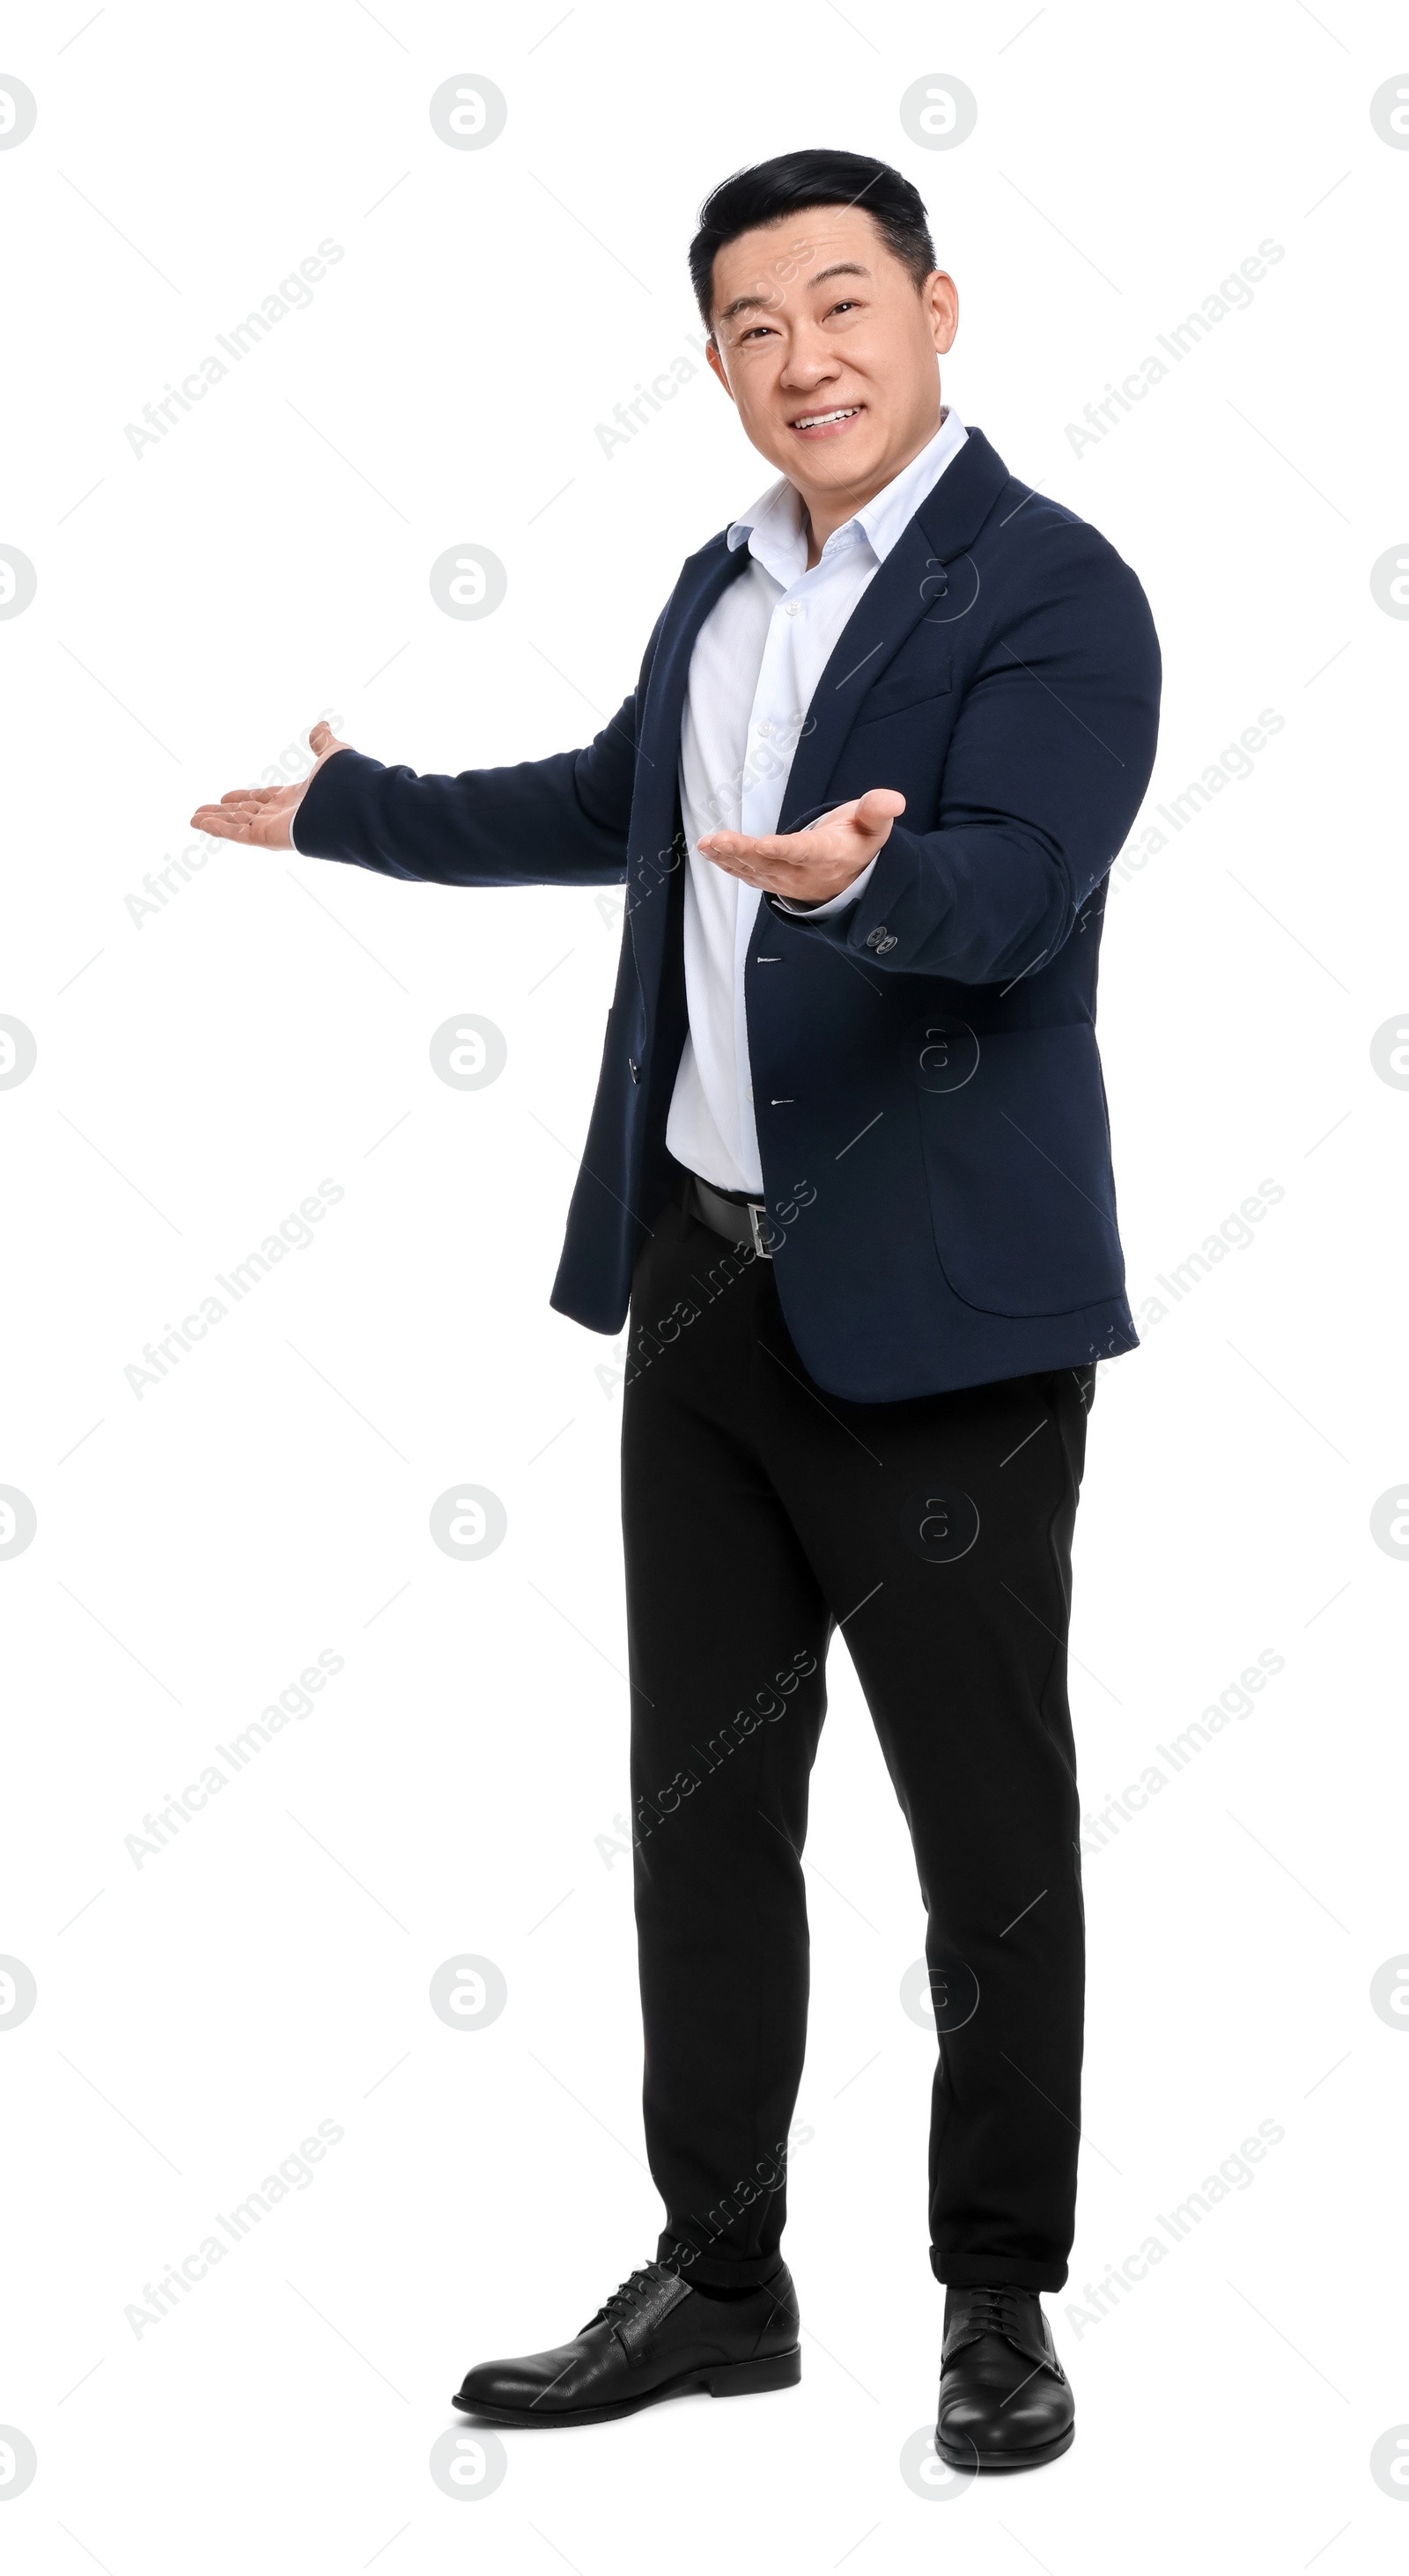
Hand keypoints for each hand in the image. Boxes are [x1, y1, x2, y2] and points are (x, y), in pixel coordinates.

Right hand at [188, 719, 352, 848]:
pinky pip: (239, 834)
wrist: (352, 807)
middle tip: (202, 811)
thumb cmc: (345, 783)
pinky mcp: (269, 837)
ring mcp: (275, 828)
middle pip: (246, 813)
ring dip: (215, 821)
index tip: (226, 796)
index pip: (262, 798)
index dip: (244, 797)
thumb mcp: (331, 755)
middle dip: (224, 812)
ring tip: (193, 819)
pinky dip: (219, 829)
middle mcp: (284, 816)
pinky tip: (201, 823)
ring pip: (238, 824)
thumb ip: (322, 743)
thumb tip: (322, 726)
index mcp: (296, 799)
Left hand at [697, 786, 904, 905]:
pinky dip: (727, 863)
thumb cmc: (859, 842)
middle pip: (767, 862)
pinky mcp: (772, 880)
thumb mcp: (875, 826)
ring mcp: (785, 880)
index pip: (801, 852)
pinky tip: (710, 852)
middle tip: (715, 841)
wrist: (853, 879)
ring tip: (706, 845)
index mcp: (826, 855)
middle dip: (739, 852)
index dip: (781, 850)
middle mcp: (802, 872)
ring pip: (752, 870)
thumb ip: (878, 811)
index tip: (761, 844)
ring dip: (727, 858)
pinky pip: (747, 874)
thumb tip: (894, 799)